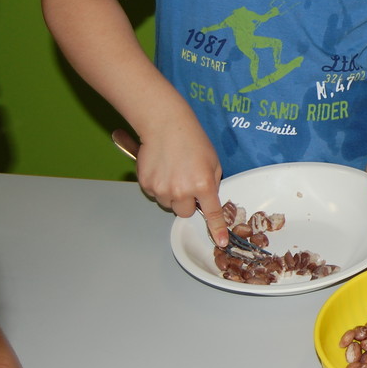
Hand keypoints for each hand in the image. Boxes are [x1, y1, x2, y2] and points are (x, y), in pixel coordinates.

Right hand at [132, 121, 226, 245]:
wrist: (165, 125)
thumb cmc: (193, 140)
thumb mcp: (213, 162)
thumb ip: (212, 183)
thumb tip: (208, 199)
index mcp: (203, 184)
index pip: (211, 213)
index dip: (216, 229)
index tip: (221, 242)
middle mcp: (182, 190)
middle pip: (185, 212)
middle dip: (188, 203)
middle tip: (187, 182)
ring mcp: (162, 189)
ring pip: (168, 204)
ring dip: (172, 194)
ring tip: (173, 171)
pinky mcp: (146, 184)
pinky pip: (155, 194)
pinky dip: (159, 186)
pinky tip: (162, 168)